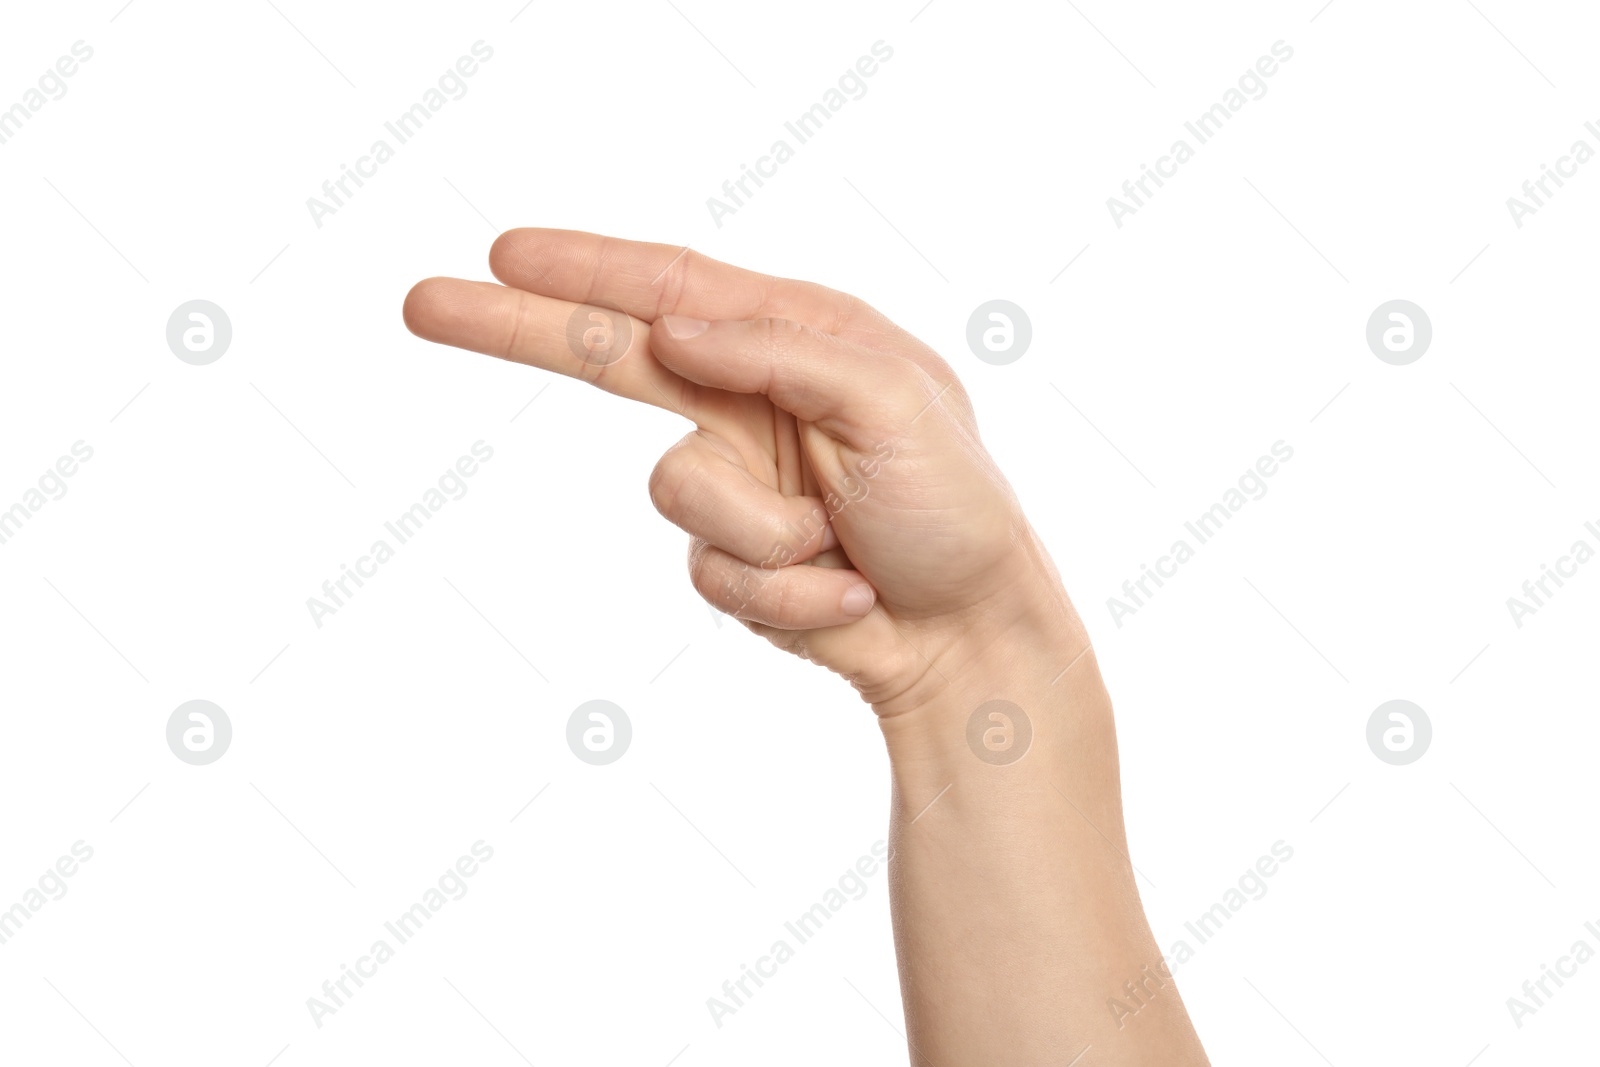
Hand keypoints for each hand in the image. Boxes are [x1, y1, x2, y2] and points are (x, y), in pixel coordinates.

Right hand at [403, 229, 1074, 711]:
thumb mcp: (892, 405)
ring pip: (676, 496)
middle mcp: (754, 399)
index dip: (585, 270)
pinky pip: (710, 573)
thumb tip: (673, 328)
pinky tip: (844, 596)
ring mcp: (737, 483)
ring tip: (842, 547)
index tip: (504, 253)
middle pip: (611, 356)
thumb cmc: (954, 507)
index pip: (672, 289)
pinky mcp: (731, 559)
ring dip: (763, 535)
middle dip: (521, 330)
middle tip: (424, 303)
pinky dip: (781, 590)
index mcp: (798, 339)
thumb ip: (781, 352)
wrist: (971, 636)